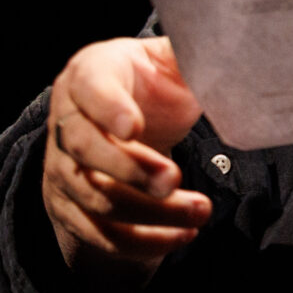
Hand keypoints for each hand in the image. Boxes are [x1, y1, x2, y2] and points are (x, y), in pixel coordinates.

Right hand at [42, 36, 214, 274]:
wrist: (122, 124)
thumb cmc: (149, 86)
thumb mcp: (168, 62)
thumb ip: (190, 55)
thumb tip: (229, 51)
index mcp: (89, 74)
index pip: (89, 89)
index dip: (108, 108)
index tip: (134, 126)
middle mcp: (66, 121)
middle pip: (87, 149)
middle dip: (133, 169)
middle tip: (174, 178)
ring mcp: (63, 169)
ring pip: (97, 198)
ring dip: (151, 212)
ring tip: (200, 211)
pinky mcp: (70, 208)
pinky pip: (101, 234)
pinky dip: (142, 242)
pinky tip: (182, 235)